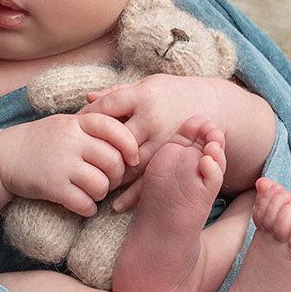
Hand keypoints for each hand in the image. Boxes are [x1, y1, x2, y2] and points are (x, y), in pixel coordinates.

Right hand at [0, 111, 140, 218]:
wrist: (3, 156)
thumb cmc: (42, 141)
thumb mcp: (66, 124)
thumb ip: (94, 127)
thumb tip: (132, 138)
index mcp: (77, 122)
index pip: (115, 129)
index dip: (130, 146)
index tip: (132, 159)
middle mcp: (71, 141)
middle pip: (113, 161)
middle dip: (117, 176)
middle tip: (109, 180)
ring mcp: (61, 164)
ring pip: (101, 185)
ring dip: (102, 194)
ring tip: (93, 193)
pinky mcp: (52, 186)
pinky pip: (84, 203)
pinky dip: (88, 208)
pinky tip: (83, 205)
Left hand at [78, 75, 231, 201]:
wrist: (213, 105)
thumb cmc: (172, 94)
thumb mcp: (146, 86)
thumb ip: (118, 93)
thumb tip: (88, 98)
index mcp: (143, 96)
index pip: (108, 106)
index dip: (89, 116)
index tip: (77, 126)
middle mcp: (153, 119)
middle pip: (116, 138)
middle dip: (97, 150)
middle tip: (79, 159)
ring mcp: (163, 140)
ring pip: (131, 164)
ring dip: (111, 177)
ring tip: (94, 186)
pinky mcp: (172, 158)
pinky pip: (150, 180)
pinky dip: (132, 195)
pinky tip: (117, 206)